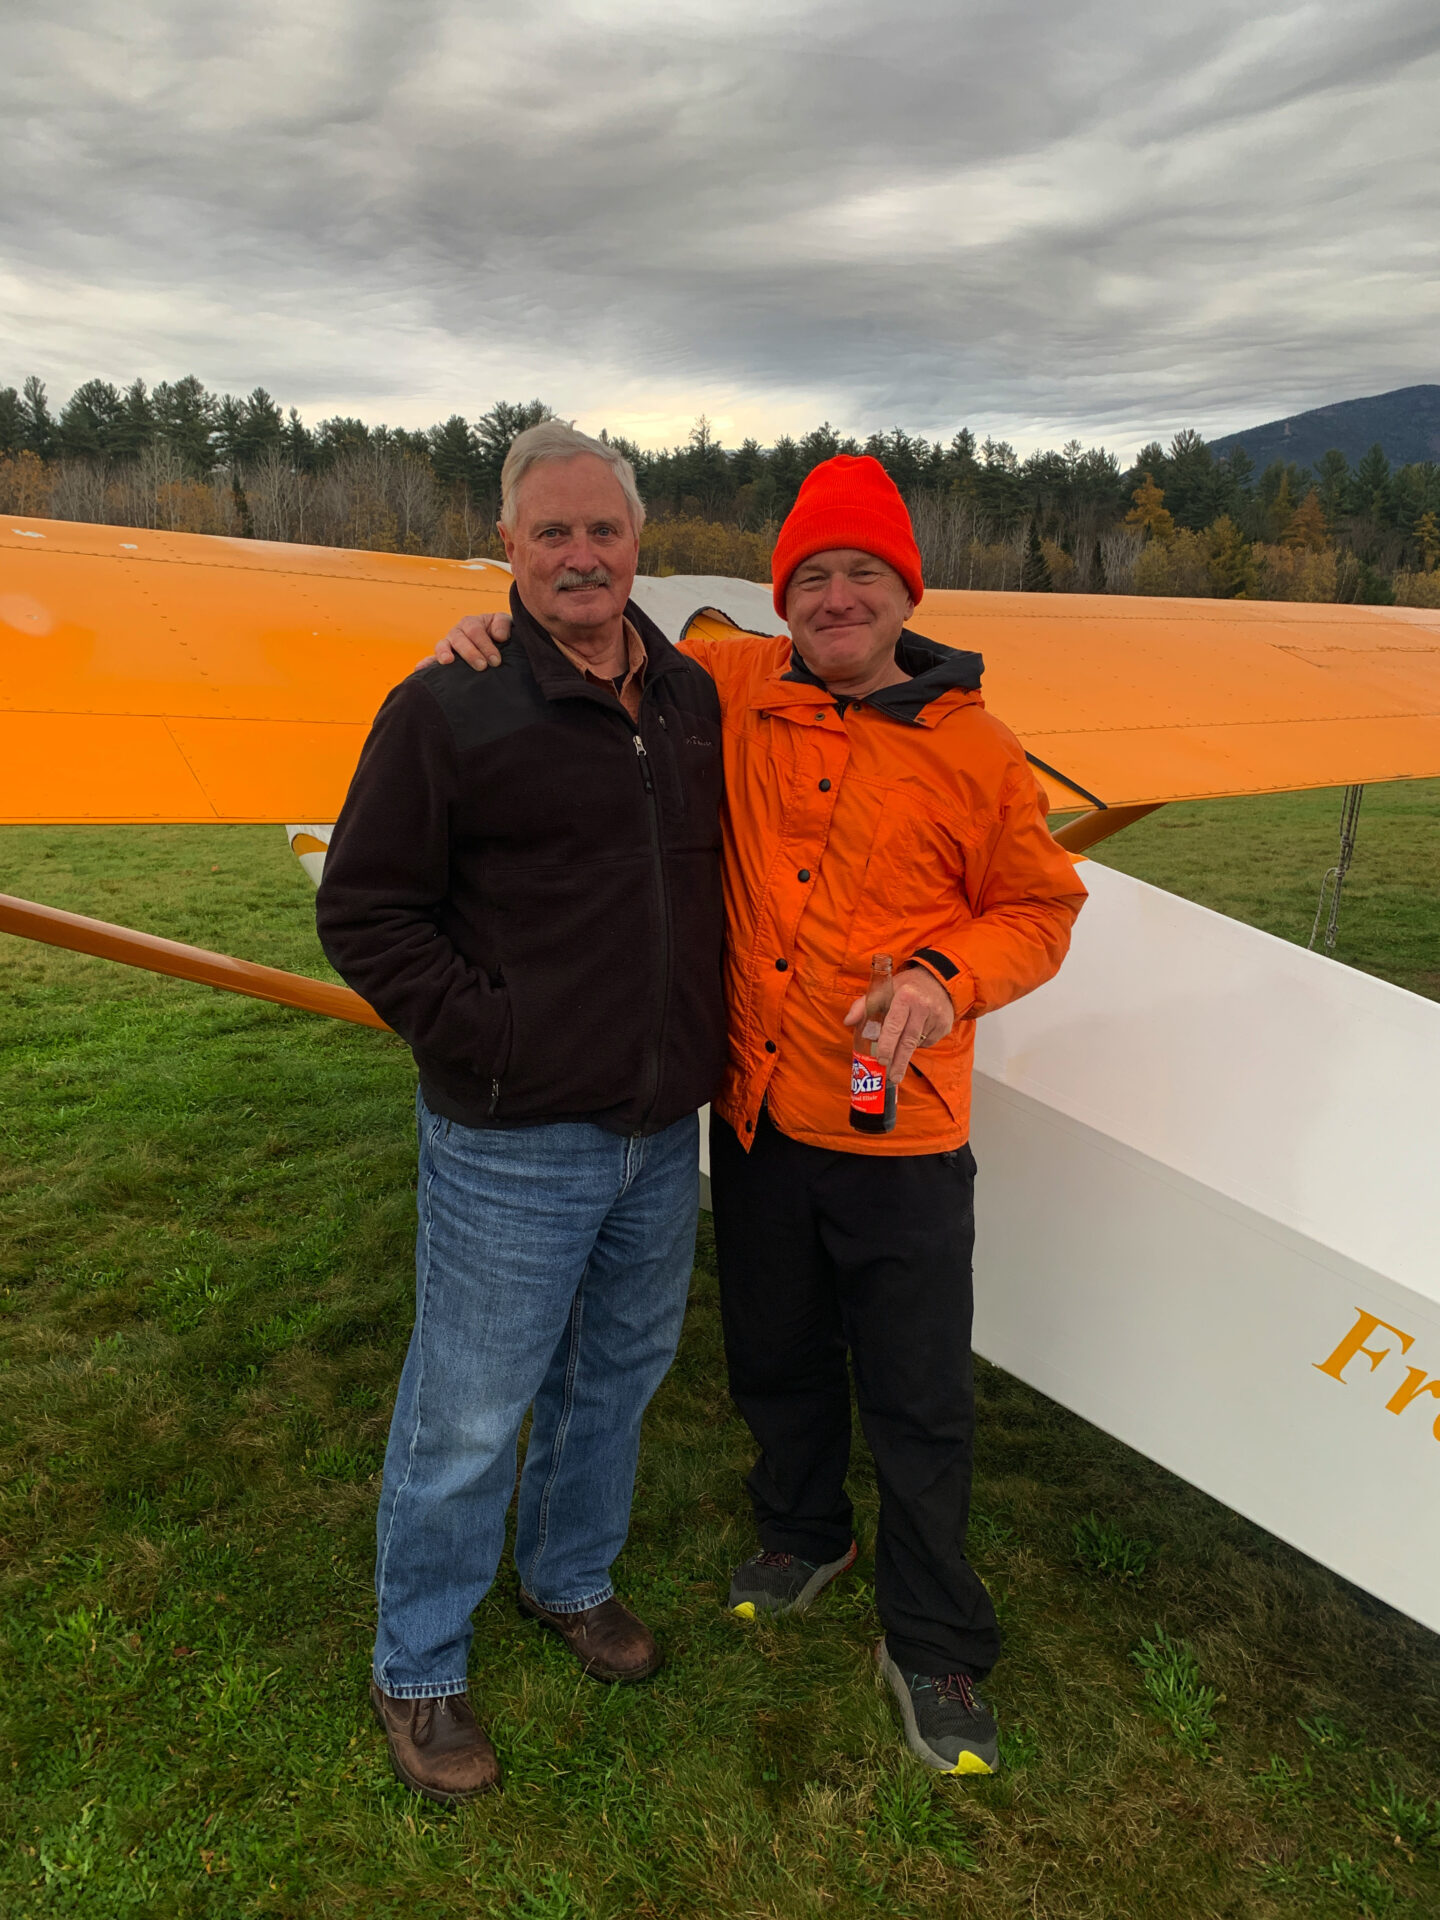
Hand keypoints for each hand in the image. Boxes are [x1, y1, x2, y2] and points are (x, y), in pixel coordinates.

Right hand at [416, 612, 511, 671]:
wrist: (499, 645)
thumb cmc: (500, 634)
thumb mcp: (504, 623)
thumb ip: (502, 624)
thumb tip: (498, 636)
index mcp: (471, 623)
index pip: (475, 632)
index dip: (485, 645)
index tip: (496, 661)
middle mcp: (457, 633)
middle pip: (459, 639)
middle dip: (470, 653)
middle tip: (482, 666)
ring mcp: (448, 645)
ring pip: (442, 646)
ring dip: (444, 653)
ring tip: (447, 661)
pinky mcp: (443, 659)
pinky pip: (431, 660)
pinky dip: (425, 664)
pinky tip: (419, 669)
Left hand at [843, 964, 953, 1087]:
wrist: (937, 980)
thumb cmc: (904, 988)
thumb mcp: (883, 990)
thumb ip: (863, 1006)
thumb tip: (848, 1022)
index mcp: (905, 997)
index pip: (894, 1026)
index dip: (887, 1046)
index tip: (881, 1061)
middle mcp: (923, 1007)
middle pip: (908, 1042)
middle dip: (898, 1063)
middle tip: (891, 1078)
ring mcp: (937, 1017)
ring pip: (918, 1043)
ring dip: (906, 1051)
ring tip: (899, 1054)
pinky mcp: (945, 1025)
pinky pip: (928, 1042)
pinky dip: (919, 1043)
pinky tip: (916, 1034)